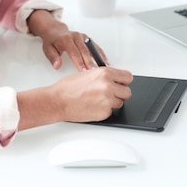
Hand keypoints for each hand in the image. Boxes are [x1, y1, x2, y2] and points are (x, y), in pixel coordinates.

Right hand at [17, 67, 132, 128]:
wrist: (58, 101)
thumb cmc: (68, 87)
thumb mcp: (88, 73)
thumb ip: (104, 76)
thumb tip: (114, 79)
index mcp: (105, 73)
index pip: (128, 77)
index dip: (123, 81)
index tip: (121, 84)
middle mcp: (108, 85)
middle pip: (127, 92)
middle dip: (119, 93)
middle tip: (109, 93)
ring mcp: (107, 100)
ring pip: (120, 103)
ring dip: (112, 102)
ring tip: (97, 100)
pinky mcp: (104, 113)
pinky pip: (111, 112)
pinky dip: (104, 110)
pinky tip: (93, 106)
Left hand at [26, 10, 108, 70]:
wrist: (55, 31)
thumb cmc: (52, 41)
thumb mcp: (48, 49)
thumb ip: (53, 58)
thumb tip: (57, 65)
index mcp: (65, 40)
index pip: (74, 53)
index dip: (79, 63)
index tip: (83, 71)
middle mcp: (75, 36)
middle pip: (84, 51)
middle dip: (89, 63)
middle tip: (94, 73)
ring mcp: (82, 36)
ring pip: (91, 49)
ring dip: (97, 58)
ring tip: (102, 68)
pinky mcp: (87, 38)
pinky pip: (95, 46)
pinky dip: (100, 53)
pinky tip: (104, 61)